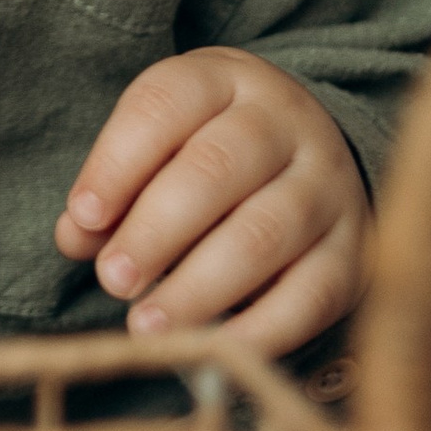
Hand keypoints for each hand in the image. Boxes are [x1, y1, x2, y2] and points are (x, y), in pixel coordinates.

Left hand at [55, 49, 370, 354]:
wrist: (317, 158)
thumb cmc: (210, 153)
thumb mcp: (160, 146)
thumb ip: (113, 189)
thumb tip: (76, 237)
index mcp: (224, 79)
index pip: (164, 104)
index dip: (118, 163)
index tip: (84, 217)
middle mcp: (285, 124)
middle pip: (217, 168)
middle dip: (156, 230)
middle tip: (112, 279)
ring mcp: (328, 186)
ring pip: (265, 232)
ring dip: (199, 286)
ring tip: (145, 326)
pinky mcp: (354, 252)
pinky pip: (310, 295)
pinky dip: (257, 330)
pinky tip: (209, 351)